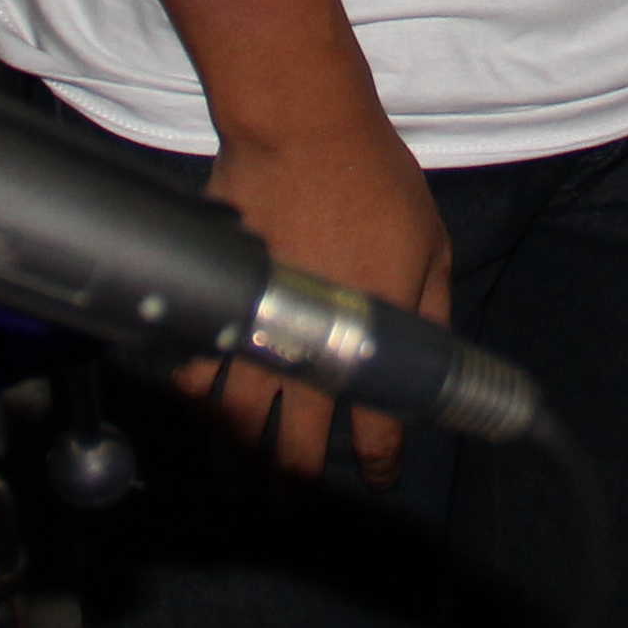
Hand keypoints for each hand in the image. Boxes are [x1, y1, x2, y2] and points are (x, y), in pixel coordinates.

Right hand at [192, 117, 451, 485]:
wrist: (303, 130)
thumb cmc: (376, 181)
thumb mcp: (432, 244)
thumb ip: (432, 309)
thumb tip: (435, 357)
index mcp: (373, 340)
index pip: (376, 429)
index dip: (377, 463)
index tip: (377, 478)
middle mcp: (312, 349)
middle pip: (295, 444)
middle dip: (296, 479)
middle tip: (295, 497)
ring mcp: (259, 328)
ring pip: (236, 419)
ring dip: (238, 452)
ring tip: (240, 472)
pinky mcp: (220, 299)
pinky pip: (194, 364)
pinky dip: (192, 391)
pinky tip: (197, 403)